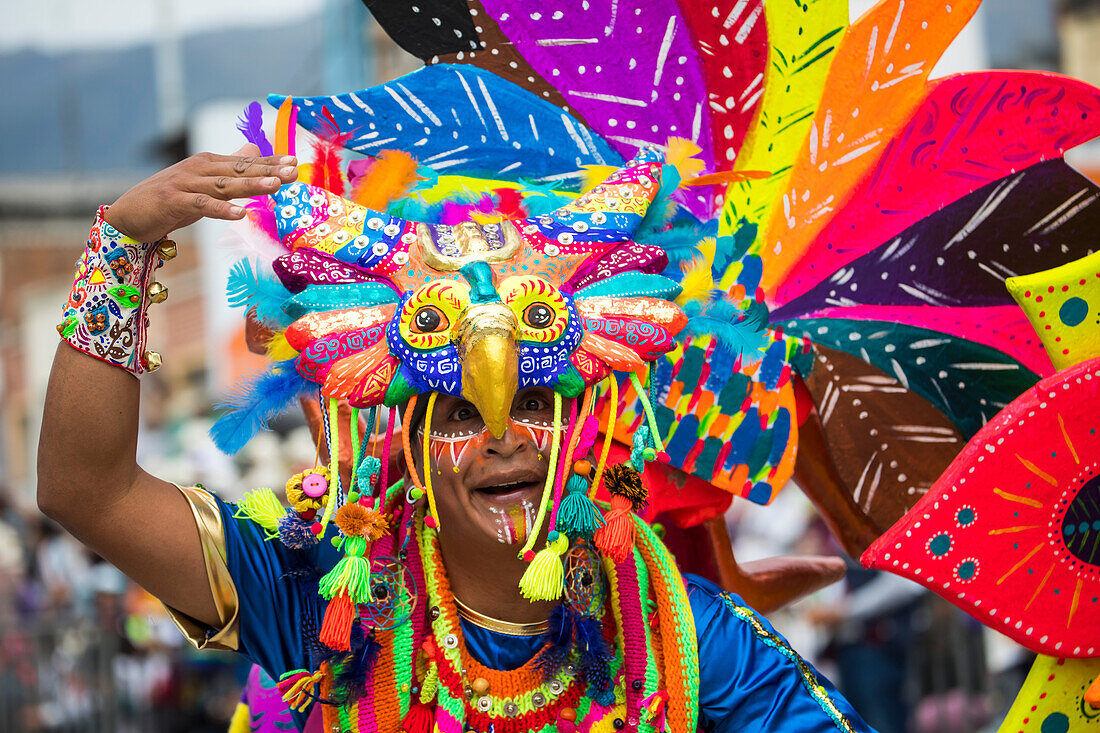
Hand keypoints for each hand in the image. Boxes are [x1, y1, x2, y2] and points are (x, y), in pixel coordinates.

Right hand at [103, 143, 297, 241]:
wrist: (129, 215)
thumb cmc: (170, 200)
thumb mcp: (204, 183)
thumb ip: (229, 168)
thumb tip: (252, 150)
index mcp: (208, 163)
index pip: (245, 162)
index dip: (270, 163)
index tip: (295, 163)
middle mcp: (199, 169)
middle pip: (239, 170)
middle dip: (268, 170)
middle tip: (293, 171)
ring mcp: (185, 184)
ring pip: (224, 185)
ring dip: (251, 185)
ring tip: (275, 186)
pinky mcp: (173, 202)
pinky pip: (202, 205)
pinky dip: (221, 209)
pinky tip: (240, 214)